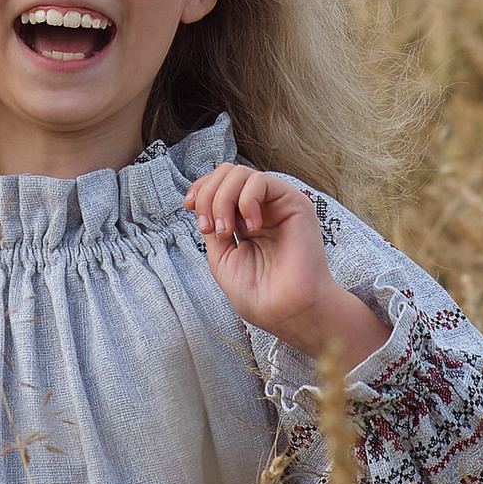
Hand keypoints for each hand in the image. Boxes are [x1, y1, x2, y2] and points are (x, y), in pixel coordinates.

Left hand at [183, 162, 388, 368]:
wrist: (287, 311)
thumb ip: (213, 227)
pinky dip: (246, 200)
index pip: (219, 185)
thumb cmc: (259, 294)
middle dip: (208, 195)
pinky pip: (260, 180)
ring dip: (223, 200)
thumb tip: (202, 202)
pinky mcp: (294, 202)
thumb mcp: (222, 258)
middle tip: (211, 228)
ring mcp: (277, 204)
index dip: (200, 189)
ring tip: (228, 231)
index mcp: (244, 221)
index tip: (189, 207)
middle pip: (226, 173)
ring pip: (240, 173)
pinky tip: (252, 227)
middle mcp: (261, 209)